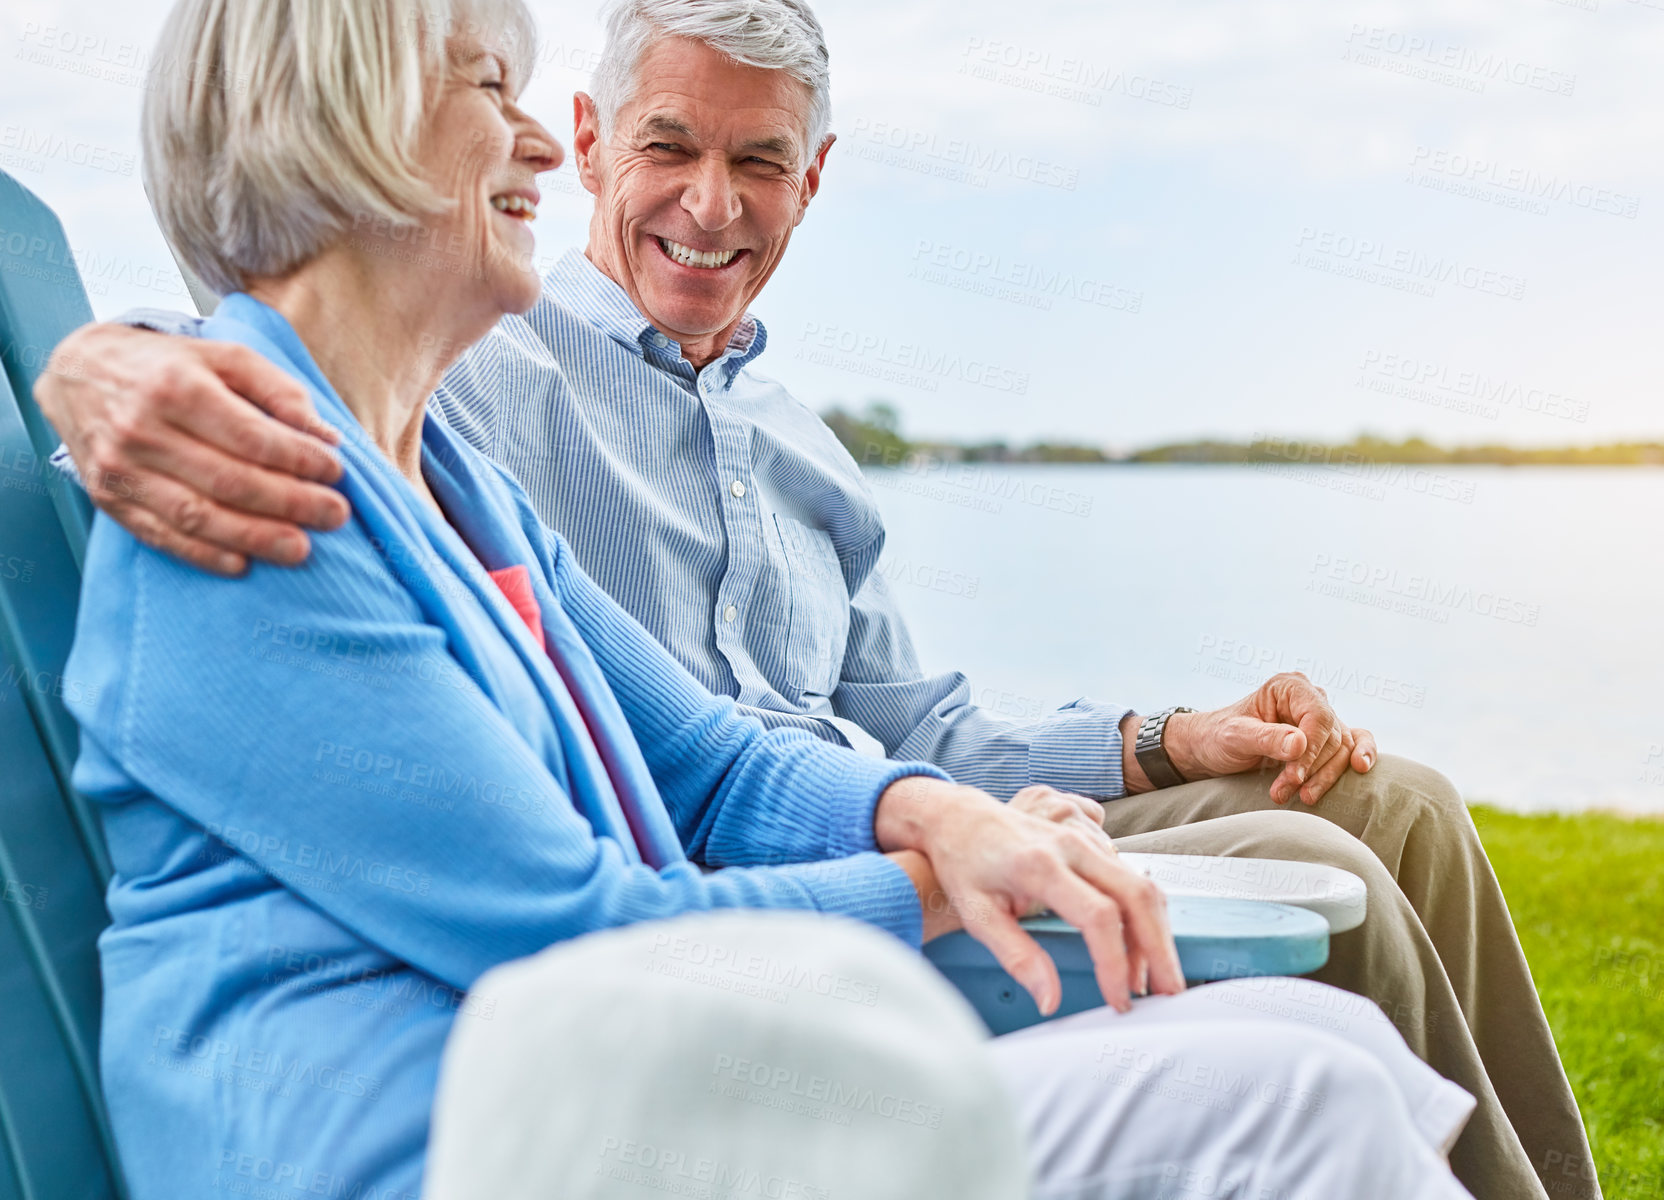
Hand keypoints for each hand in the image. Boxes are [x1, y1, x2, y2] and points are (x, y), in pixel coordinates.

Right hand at [34, 321, 349, 574]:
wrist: (77, 372)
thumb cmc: (166, 365)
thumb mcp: (225, 355)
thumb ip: (279, 390)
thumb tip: (325, 437)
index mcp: (176, 387)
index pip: (251, 436)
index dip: (299, 460)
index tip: (336, 473)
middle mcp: (143, 429)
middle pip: (229, 481)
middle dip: (291, 503)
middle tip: (335, 516)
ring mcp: (121, 468)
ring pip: (197, 515)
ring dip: (255, 538)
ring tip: (300, 549)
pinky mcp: (108, 498)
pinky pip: (160, 536)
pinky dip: (204, 555)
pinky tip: (243, 564)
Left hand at [876, 777, 1182, 1015]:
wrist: (960, 817)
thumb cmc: (964, 866)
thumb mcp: (978, 915)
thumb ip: (1017, 957)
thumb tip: (1050, 1001)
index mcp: (1040, 866)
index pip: (1099, 917)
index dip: (1115, 963)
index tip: (1118, 999)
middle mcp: (1071, 847)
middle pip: (1138, 896)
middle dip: (1160, 949)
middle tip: (1168, 994)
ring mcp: (1086, 840)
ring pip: (1143, 886)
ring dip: (1156, 934)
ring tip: (1151, 979)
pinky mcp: (1093, 841)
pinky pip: (1133, 878)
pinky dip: (1145, 916)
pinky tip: (1136, 949)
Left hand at [1134, 673, 1376, 804]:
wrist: (1211, 749)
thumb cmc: (1218, 737)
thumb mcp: (1235, 737)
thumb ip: (1266, 739)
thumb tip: (1300, 744)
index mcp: (1288, 687)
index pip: (1317, 717)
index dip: (1311, 750)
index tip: (1293, 776)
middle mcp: (1309, 697)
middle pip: (1332, 735)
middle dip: (1311, 769)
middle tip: (1284, 792)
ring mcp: (1318, 718)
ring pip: (1341, 747)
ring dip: (1324, 776)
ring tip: (1299, 797)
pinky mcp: (1324, 738)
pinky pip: (1353, 744)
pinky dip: (1359, 756)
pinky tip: (1360, 769)